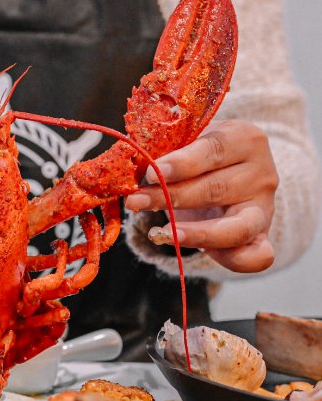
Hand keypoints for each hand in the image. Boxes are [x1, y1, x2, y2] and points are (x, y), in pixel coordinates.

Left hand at [124, 120, 277, 272]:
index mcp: (245, 139)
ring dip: (192, 233)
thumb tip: (137, 169)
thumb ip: (167, 153)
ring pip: (234, 227)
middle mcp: (262, 173)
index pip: (214, 150)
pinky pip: (257, 256)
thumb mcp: (187, 143)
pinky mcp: (262, 236)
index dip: (182, 164)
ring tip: (159, 233)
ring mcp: (264, 208)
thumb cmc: (202, 156)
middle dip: (171, 198)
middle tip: (136, 201)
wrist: (231, 173)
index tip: (152, 174)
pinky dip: (232, 261)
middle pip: (216, 189)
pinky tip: (200, 254)